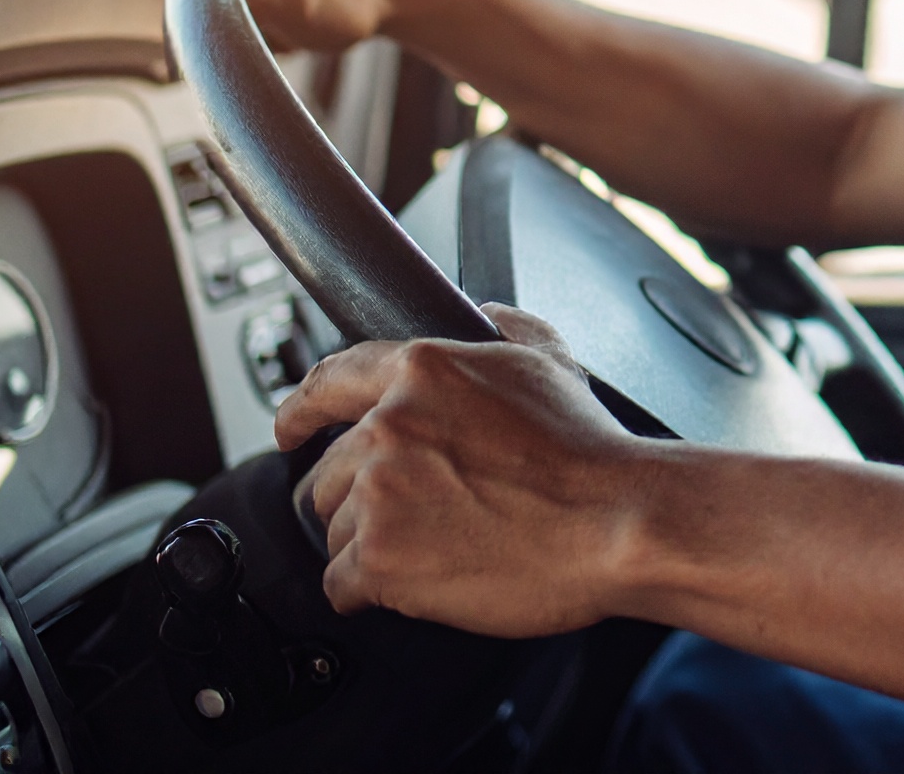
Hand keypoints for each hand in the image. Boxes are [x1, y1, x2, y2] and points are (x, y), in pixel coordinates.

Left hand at [276, 307, 650, 634]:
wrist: (616, 522)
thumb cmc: (589, 450)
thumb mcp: (551, 358)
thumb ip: (504, 324)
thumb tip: (482, 315)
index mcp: (422, 371)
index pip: (328, 381)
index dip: (298, 408)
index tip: (288, 427)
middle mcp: (389, 426)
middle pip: (331, 471)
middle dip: (365, 496)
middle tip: (418, 513)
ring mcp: (379, 493)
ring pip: (336, 529)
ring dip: (375, 543)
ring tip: (437, 545)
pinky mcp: (380, 559)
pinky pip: (341, 582)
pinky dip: (372, 589)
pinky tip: (421, 579)